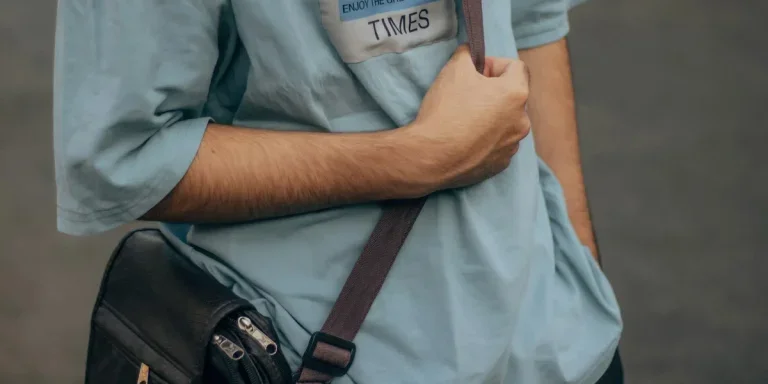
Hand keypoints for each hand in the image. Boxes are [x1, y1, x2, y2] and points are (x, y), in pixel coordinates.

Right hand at [406, 44, 530, 190]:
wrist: (431, 156)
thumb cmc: (446, 110)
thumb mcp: (454, 69)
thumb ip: (467, 54)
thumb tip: (470, 53)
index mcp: (516, 94)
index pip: (516, 67)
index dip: (494, 64)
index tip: (475, 72)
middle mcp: (522, 121)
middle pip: (512, 96)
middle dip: (492, 91)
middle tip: (467, 95)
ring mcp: (512, 145)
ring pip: (505, 122)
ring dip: (490, 116)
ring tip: (464, 119)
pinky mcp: (500, 164)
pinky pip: (497, 144)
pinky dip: (485, 139)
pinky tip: (465, 139)